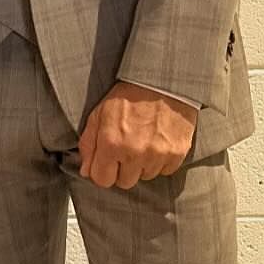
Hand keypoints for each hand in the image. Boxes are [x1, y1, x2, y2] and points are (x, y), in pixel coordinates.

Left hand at [77, 83, 196, 190]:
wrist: (163, 82)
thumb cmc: (128, 96)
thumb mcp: (99, 114)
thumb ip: (89, 144)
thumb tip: (87, 171)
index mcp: (111, 144)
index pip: (102, 180)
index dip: (103, 171)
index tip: (108, 162)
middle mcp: (134, 153)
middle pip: (125, 182)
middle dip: (123, 169)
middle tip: (127, 149)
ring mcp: (158, 155)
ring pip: (146, 177)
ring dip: (143, 165)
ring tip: (144, 141)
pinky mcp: (177, 154)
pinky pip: (165, 170)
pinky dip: (161, 161)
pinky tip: (158, 142)